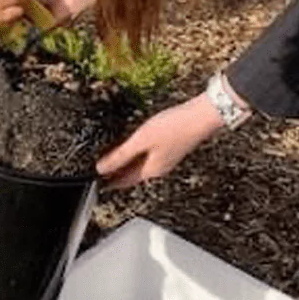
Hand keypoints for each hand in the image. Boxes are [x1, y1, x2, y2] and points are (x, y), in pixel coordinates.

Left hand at [96, 93, 223, 186]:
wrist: (201, 117)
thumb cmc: (174, 127)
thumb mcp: (141, 140)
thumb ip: (121, 155)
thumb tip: (101, 169)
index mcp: (151, 170)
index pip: (125, 180)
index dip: (109, 181)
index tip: (98, 183)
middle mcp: (159, 167)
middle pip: (133, 174)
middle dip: (117, 173)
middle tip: (103, 171)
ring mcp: (166, 157)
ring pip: (141, 165)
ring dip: (127, 163)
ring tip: (114, 159)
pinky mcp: (170, 146)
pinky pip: (148, 155)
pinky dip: (137, 153)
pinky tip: (135, 145)